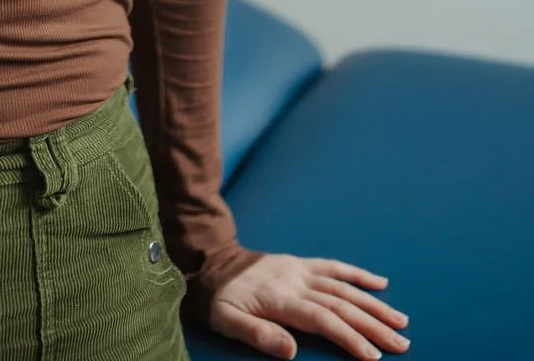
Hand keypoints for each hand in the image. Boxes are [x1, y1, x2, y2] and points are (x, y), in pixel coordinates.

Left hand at [208, 253, 410, 358]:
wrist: (210, 261)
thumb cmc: (218, 299)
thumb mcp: (227, 321)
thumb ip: (258, 335)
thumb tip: (292, 352)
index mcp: (281, 298)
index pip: (324, 319)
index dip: (350, 337)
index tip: (374, 356)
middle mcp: (297, 281)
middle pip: (342, 304)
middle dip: (374, 325)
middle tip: (402, 344)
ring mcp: (301, 270)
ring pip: (344, 286)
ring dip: (374, 304)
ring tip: (401, 321)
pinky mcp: (301, 263)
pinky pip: (334, 266)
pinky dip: (357, 274)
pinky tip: (380, 283)